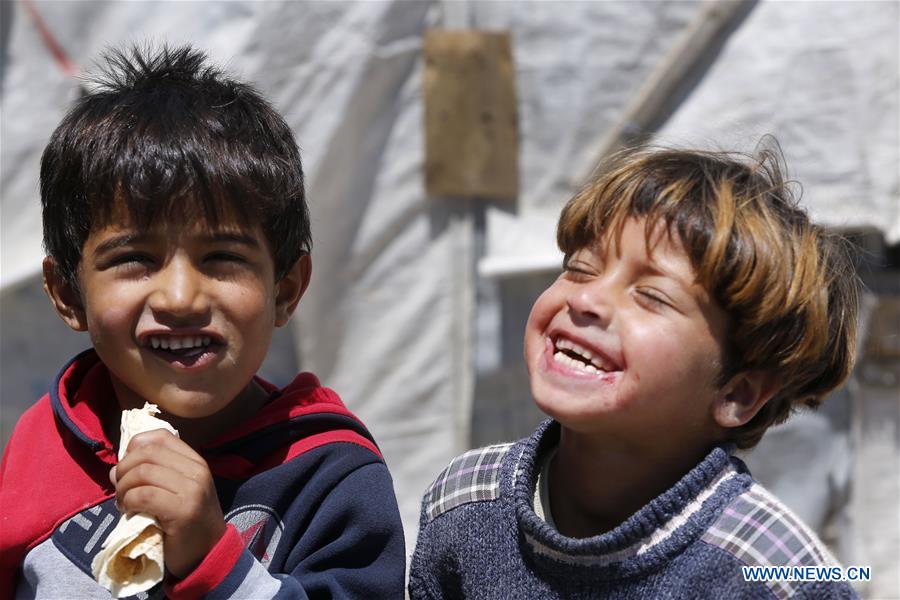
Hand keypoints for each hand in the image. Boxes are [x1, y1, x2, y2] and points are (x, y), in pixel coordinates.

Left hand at [111, 429, 225, 578]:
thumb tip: (116, 469)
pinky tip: (129, 511)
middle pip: (146, 453)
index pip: (160, 437)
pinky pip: (144, 495)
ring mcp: (193, 490)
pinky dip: (129, 501)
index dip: (135, 448)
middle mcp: (197, 470)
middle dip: (123, 470)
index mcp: (195, 461)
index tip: (128, 469)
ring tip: (124, 503)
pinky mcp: (184, 511)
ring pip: (143, 472)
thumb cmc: (186, 523)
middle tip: (121, 491)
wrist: (208, 553)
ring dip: (123, 488)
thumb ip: (153, 473)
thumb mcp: (175, 490)